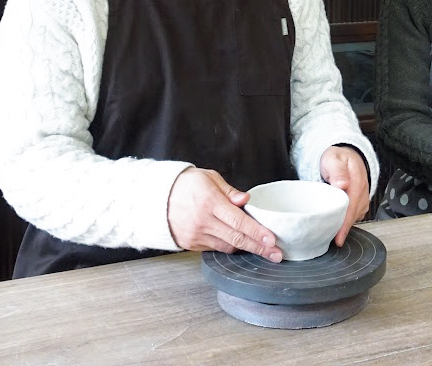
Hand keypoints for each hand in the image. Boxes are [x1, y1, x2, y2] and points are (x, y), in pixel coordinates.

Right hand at [167, 167, 281, 261]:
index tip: (272, 240)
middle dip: (259, 248)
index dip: (258, 232)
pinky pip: (216, 248)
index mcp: (210, 203)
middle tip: (276, 254)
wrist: (155, 197)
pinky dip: (229, 245)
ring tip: (262, 248)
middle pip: (237, 239)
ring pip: (228, 246)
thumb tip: (246, 200)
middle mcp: (203, 221)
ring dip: (245, 248)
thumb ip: (229, 191)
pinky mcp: (191, 244)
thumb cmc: (185, 184)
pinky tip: (239, 242)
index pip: (239, 221)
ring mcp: (196, 235)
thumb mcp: (209, 178)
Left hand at [319, 146, 369, 245]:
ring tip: (333, 235)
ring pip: (355, 217)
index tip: (339, 236)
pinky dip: (346, 222)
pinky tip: (337, 225)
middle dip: (344, 229)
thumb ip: (337, 170)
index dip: (346, 223)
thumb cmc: (337, 158)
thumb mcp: (333, 159)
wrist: (345, 155)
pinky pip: (354, 215)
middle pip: (354, 215)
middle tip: (332, 241)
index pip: (352, 206)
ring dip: (345, 226)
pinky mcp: (359, 202)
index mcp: (357, 181)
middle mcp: (363, 191)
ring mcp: (362, 198)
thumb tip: (342, 184)